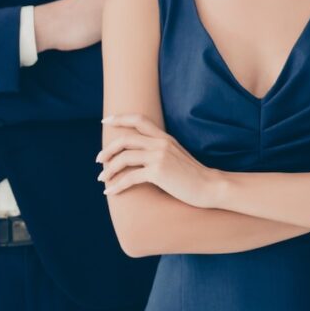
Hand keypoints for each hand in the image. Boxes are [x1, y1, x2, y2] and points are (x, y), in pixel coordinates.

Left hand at [97, 114, 223, 205]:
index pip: (139, 120)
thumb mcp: (176, 156)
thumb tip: (141, 156)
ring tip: (102, 179)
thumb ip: (160, 151)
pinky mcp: (158, 172)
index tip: (106, 120)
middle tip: (99, 160)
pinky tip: (110, 192)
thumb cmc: (193, 175)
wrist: (210, 186)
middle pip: (125, 139)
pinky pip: (130, 177)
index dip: (120, 118)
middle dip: (108, 149)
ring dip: (109, 169)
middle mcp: (161, 143)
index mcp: (165, 138)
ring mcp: (159, 157)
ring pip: (124, 158)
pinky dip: (116, 185)